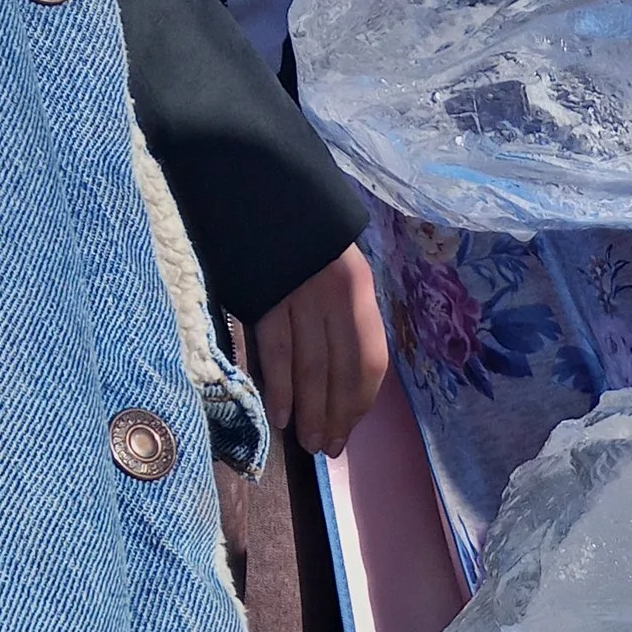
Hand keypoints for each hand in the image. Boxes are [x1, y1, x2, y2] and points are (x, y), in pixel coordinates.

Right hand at [251, 244, 389, 457]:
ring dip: (310, 410)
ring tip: (309, 442)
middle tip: (329, 448)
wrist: (261, 184)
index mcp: (358, 288)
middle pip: (341, 368)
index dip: (360, 399)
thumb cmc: (300, 233)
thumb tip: (339, 369)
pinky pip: (276, 349)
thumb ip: (340, 313)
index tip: (350, 426)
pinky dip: (280, 386)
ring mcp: (300, 295)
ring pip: (311, 365)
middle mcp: (335, 294)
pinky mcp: (265, 295)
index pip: (369, 358)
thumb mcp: (334, 267)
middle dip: (336, 414)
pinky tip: (281, 415)